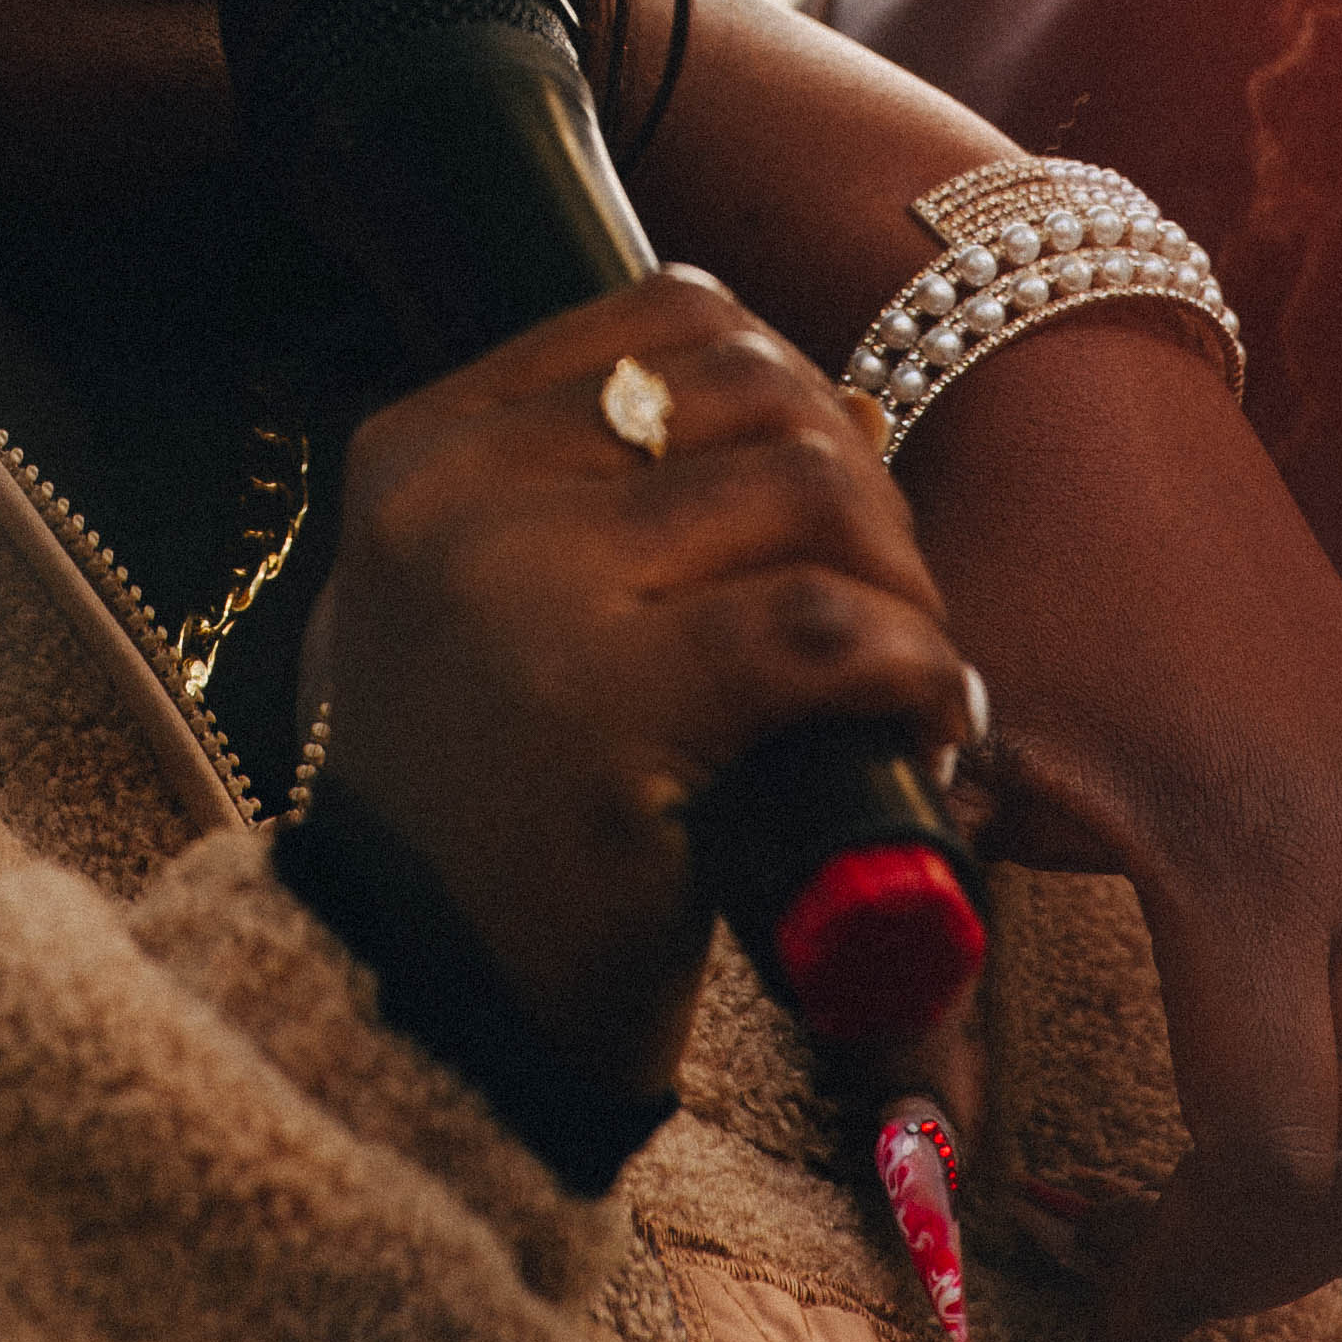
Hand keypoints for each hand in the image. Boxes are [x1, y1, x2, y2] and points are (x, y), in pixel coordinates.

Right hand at [301, 272, 972, 1101]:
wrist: (417, 1027)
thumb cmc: (482, 822)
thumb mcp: (482, 619)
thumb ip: (593, 507)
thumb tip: (838, 419)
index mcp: (416, 451)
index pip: (668, 315)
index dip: (792, 391)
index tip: (826, 506)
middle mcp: (455, 498)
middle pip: (754, 390)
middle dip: (863, 489)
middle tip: (885, 608)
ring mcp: (521, 595)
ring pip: (808, 489)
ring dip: (902, 581)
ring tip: (906, 677)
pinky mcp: (606, 711)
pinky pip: (829, 629)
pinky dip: (915, 667)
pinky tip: (925, 726)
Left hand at [908, 314, 1341, 1340]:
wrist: (1085, 399)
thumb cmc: (994, 572)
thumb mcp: (947, 775)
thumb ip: (932, 976)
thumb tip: (919, 1164)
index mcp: (1240, 858)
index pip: (1268, 1150)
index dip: (1190, 1268)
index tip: (1101, 1311)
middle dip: (1271, 1260)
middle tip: (1153, 1284)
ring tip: (1219, 1213)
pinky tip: (1288, 1104)